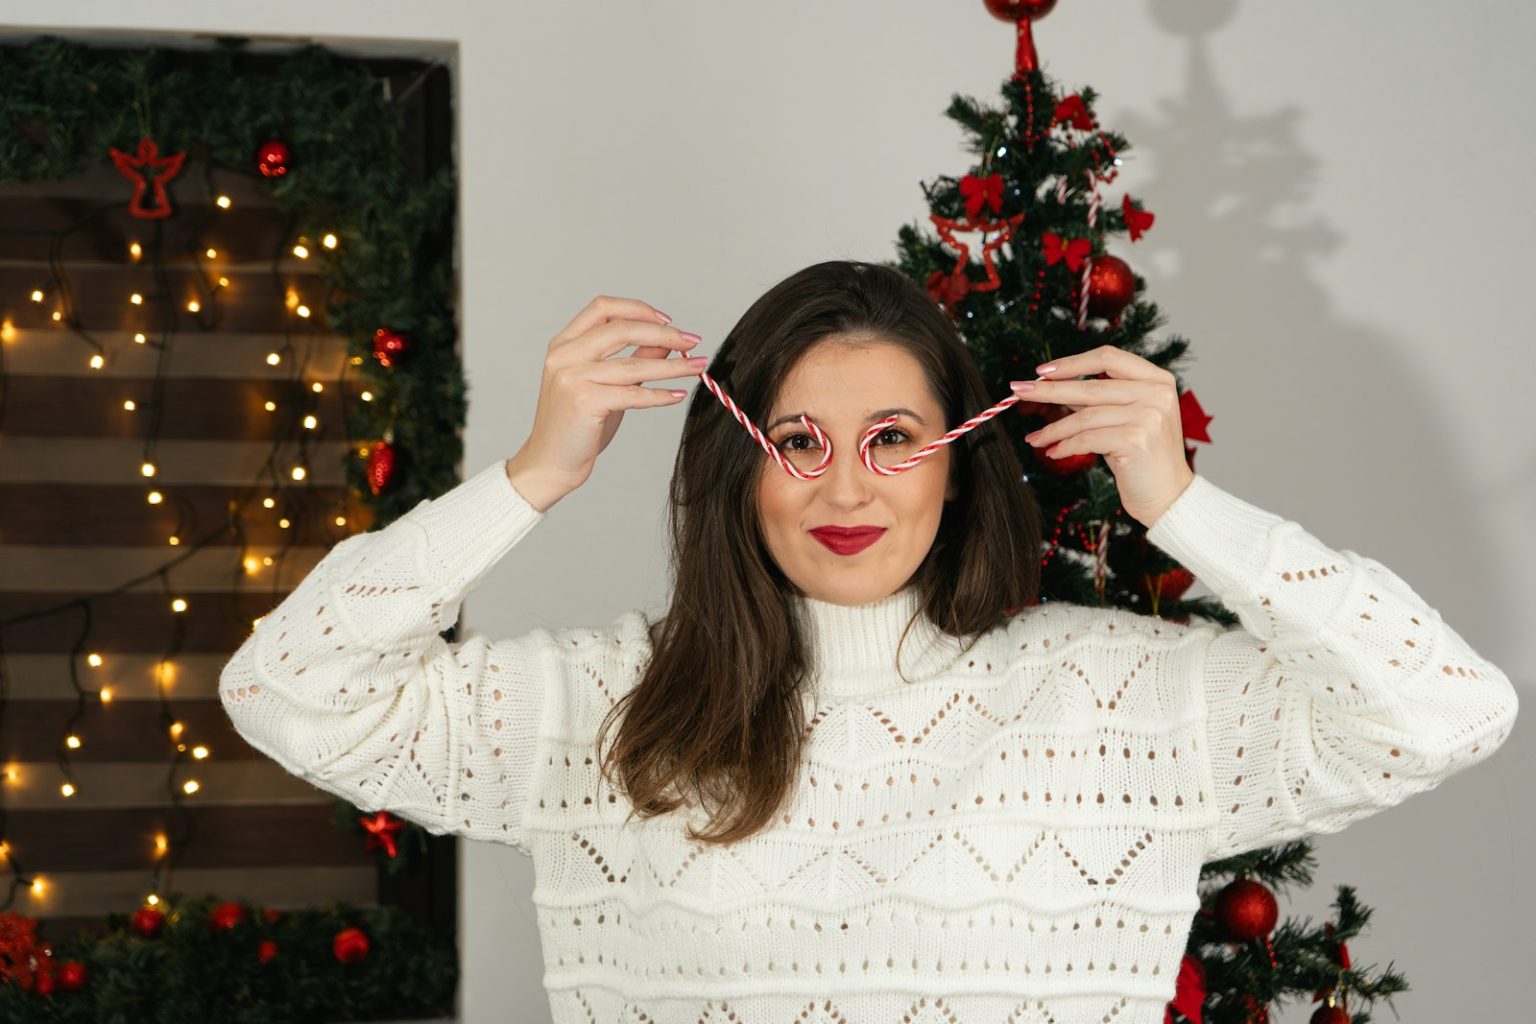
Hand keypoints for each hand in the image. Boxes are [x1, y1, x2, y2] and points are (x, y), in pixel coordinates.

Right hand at [514, 295, 704, 492]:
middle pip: (622, 329)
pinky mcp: (584, 402)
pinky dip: (659, 395)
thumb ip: (633, 359)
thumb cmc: (577, 424)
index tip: (667, 320)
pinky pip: (633, 394)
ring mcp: (572, 378)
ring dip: (672, 365)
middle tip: (691, 341)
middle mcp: (564, 356)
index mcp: (564, 344)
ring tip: (696, 365)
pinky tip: (677, 395)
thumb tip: (667, 340)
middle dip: (664, 332)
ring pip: (633, 364)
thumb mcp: (605, 384)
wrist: (551, 463)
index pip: (603, 308)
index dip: (638, 309)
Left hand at [1011, 344, 1195, 528]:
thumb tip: (1056, 384)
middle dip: (1048, 390)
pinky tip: (1053, 452)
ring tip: (1034, 438)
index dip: (1072, 362)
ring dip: (1053, 428)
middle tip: (1018, 390)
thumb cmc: (1143, 457)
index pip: (1108, 357)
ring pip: (1085, 416)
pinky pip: (1087, 439)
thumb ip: (1099, 399)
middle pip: (1090, 386)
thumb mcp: (1125, 419)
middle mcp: (1156, 393)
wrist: (1169, 496)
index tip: (1042, 371)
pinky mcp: (1136, 440)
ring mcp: (1149, 416)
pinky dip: (1065, 445)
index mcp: (1157, 380)